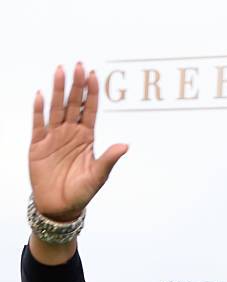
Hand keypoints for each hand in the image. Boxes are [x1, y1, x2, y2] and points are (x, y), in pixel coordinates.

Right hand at [29, 62, 127, 221]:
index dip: (91, 93)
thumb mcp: (98, 176)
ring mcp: (54, 137)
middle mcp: (70, 133)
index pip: (89, 110)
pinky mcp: (38, 145)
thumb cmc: (81, 192)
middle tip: (79, 65)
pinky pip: (38, 123)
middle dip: (76, 85)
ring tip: (61, 71)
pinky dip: (39, 110)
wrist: (60, 207)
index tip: (94, 76)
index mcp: (86, 138)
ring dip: (58, 90)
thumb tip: (125, 146)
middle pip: (73, 104)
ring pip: (56, 109)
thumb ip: (109, 159)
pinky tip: (41, 94)